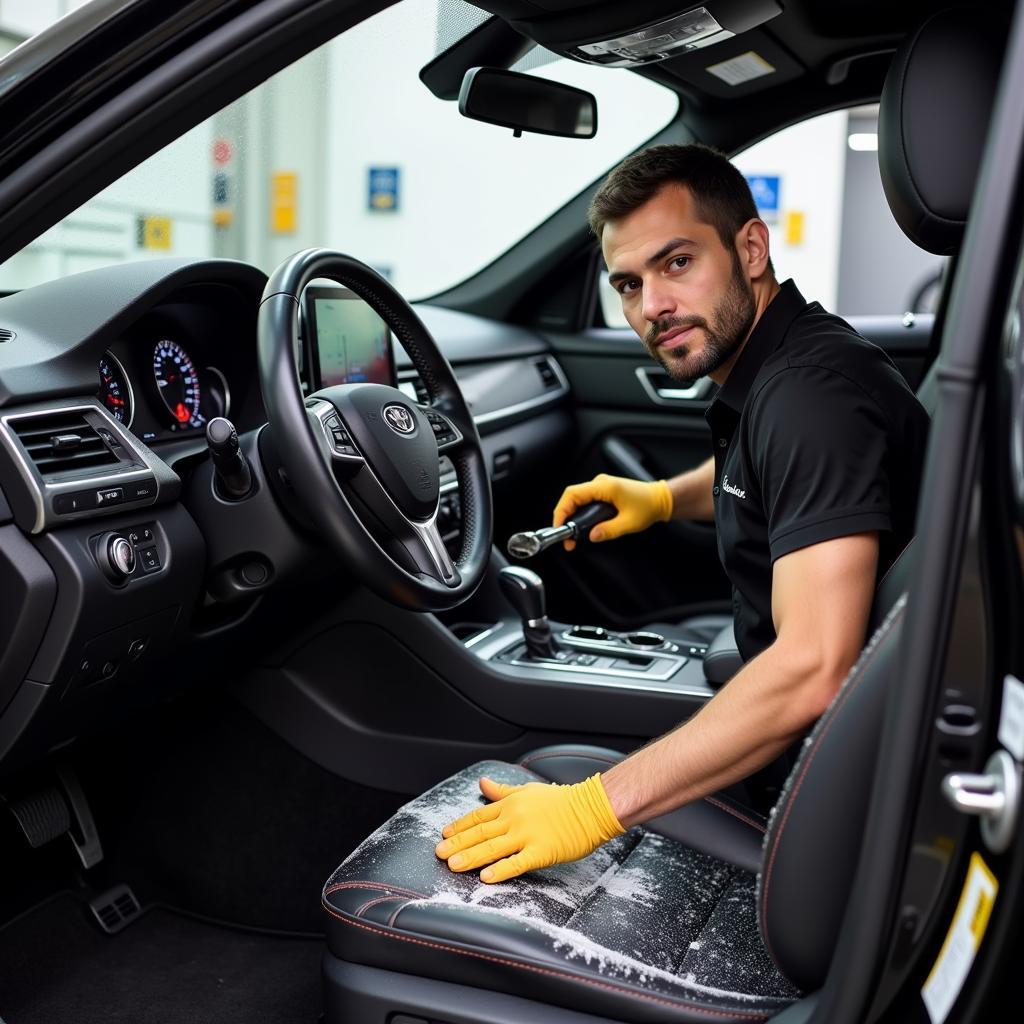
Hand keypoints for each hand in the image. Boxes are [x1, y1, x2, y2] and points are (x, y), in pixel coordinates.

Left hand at [435, 774, 624, 882]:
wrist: (591, 807)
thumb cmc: (561, 800)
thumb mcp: (527, 790)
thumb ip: (503, 791)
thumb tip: (483, 783)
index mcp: (511, 805)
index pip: (478, 816)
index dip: (460, 826)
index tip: (444, 835)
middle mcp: (514, 819)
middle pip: (480, 833)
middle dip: (458, 844)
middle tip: (439, 854)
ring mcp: (527, 835)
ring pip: (493, 847)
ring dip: (471, 857)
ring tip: (453, 866)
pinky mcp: (541, 851)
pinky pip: (517, 862)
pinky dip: (501, 870)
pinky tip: (487, 877)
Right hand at [553, 474, 672, 549]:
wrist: (660, 499)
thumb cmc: (648, 506)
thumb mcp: (629, 523)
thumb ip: (608, 530)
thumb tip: (592, 536)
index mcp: (605, 487)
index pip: (573, 494)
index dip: (562, 510)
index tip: (560, 526)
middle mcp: (600, 483)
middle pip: (572, 496)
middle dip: (565, 516)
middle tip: (566, 536)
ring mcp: (601, 486)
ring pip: (577, 499)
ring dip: (572, 515)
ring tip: (573, 534)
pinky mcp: (603, 492)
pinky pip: (585, 500)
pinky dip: (580, 512)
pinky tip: (582, 525)